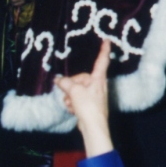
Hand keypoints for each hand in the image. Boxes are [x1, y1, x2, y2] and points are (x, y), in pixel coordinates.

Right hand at [56, 41, 112, 157]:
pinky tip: (73, 110)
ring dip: (70, 97)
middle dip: (71, 86)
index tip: (107, 40)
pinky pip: (77, 99)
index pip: (102, 60)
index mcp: (98, 78)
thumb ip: (65, 83)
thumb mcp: (74, 92)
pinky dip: (73, 103)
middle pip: (81, 78)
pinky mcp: (89, 103)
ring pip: (76, 90)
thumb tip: (58, 79)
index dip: (104, 50)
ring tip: (73, 105)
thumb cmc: (88, 106)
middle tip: (69, 95)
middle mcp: (98, 84)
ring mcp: (94, 94)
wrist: (93, 126)